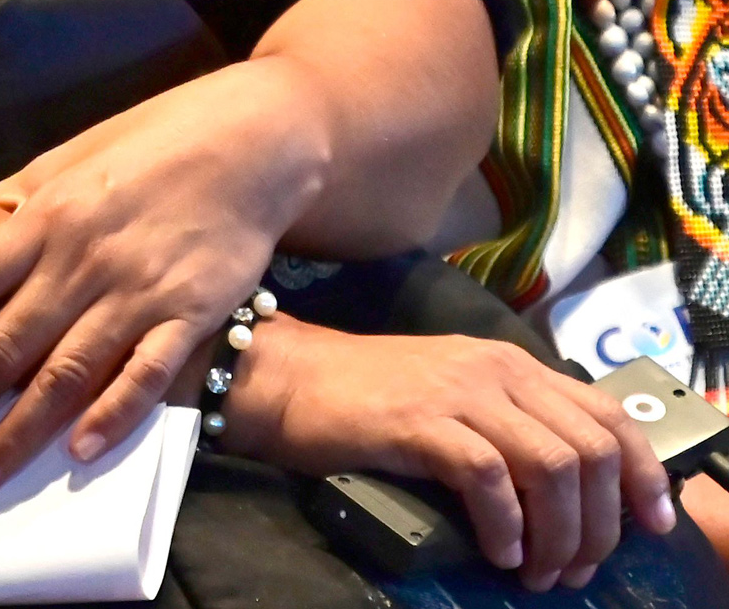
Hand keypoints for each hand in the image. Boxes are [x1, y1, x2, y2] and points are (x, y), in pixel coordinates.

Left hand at [0, 61, 327, 493]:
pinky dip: (112, 415)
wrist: (249, 143)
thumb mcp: (68, 158)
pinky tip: (77, 452)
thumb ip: (16, 202)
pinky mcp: (191, 316)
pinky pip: (146, 374)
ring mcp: (136, 293)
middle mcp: (81, 262)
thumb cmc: (149, 145)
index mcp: (44, 218)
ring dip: (19, 431)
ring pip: (66, 374)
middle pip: (5, 342)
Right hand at [229, 319, 674, 591]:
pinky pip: (490, 479)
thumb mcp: (455, 395)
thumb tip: (569, 487)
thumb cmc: (365, 396)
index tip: (652, 526)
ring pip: (552, 467)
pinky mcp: (421, 421)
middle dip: (599, 525)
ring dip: (559, 535)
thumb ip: (510, 420)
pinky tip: (498, 552)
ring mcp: (459, 393)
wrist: (286, 379)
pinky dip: (506, 526)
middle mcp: (497, 371)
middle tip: (575, 570)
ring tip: (538, 572)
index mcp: (513, 365)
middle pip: (590, 450)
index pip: (609, 416)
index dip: (644, 475)